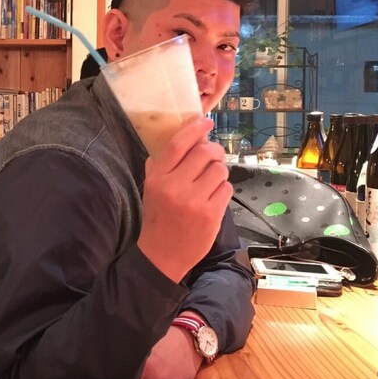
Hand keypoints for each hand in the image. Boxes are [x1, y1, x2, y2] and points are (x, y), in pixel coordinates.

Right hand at [137, 117, 231, 281]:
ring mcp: (195, 201)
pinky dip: (222, 189)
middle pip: (204, 152)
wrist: (162, 256)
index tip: (206, 122)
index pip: (179, 144)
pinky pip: (226, 188)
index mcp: (159, 177)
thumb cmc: (158, 217)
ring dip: (219, 171)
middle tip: (214, 155)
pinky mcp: (211, 214)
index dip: (195, 129)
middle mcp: (176, 186)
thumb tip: (180, 139)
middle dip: (214, 151)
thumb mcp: (151, 188)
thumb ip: (160, 164)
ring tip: (212, 180)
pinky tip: (213, 196)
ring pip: (219, 169)